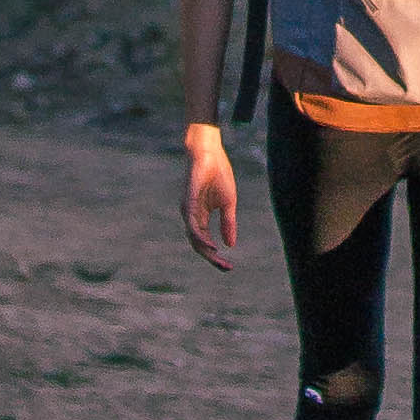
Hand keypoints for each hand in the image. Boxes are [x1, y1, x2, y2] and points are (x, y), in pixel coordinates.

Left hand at [183, 124, 237, 271]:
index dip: (216, 257)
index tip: (230, 267)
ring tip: (220, 260)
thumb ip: (228, 223)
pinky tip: (212, 245)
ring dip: (207, 252)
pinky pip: (192, 225)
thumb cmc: (218, 173)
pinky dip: (201, 237)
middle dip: (212, 259)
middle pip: (198, 245)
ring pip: (194, 239)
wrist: (209, 151)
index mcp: (200, 217)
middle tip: (227, 268)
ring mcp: (188, 210)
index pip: (205, 242)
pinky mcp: (188, 202)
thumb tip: (230, 244)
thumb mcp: (228, 202)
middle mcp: (191, 217)